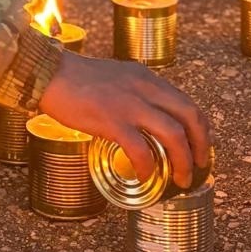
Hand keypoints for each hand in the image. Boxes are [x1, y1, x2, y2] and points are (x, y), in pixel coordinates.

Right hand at [39, 54, 211, 188]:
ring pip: (173, 134)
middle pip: (190, 116)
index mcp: (146, 78)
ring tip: (180, 179)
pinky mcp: (112, 120)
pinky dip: (148, 167)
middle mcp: (144, 88)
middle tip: (200, 166)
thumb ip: (135, 91)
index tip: (199, 146)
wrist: (49, 73)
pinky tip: (145, 177)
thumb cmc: (77, 77)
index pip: (187, 102)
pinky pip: (140, 149)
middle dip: (201, 145)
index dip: (200, 128)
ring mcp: (130, 104)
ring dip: (182, 161)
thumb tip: (146, 116)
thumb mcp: (117, 76)